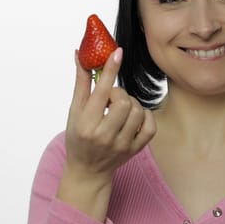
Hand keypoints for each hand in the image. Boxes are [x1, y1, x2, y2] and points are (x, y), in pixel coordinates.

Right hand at [64, 47, 155, 180]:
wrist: (88, 170)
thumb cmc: (79, 137)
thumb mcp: (74, 112)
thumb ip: (82, 83)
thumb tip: (81, 55)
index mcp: (86, 125)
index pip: (101, 93)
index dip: (110, 71)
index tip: (117, 53)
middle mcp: (104, 136)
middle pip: (123, 102)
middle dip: (119, 93)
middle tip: (111, 98)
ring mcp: (122, 144)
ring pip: (137, 111)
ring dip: (131, 104)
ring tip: (120, 108)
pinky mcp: (135, 149)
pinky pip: (150, 126)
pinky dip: (145, 116)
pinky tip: (134, 116)